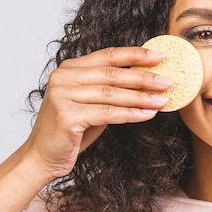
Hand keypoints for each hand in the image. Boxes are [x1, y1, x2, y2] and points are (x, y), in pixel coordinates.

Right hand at [0, 46, 170, 211]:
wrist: (43, 156)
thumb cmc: (72, 130)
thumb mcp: (93, 103)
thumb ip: (111, 89)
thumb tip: (147, 81)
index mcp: (70, 68)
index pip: (108, 55)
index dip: (135, 54)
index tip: (159, 56)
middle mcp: (63, 77)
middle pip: (112, 74)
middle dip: (144, 77)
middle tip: (168, 81)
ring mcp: (63, 95)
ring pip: (112, 94)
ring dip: (142, 97)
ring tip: (163, 100)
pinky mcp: (67, 115)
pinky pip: (108, 113)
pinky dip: (131, 114)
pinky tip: (148, 114)